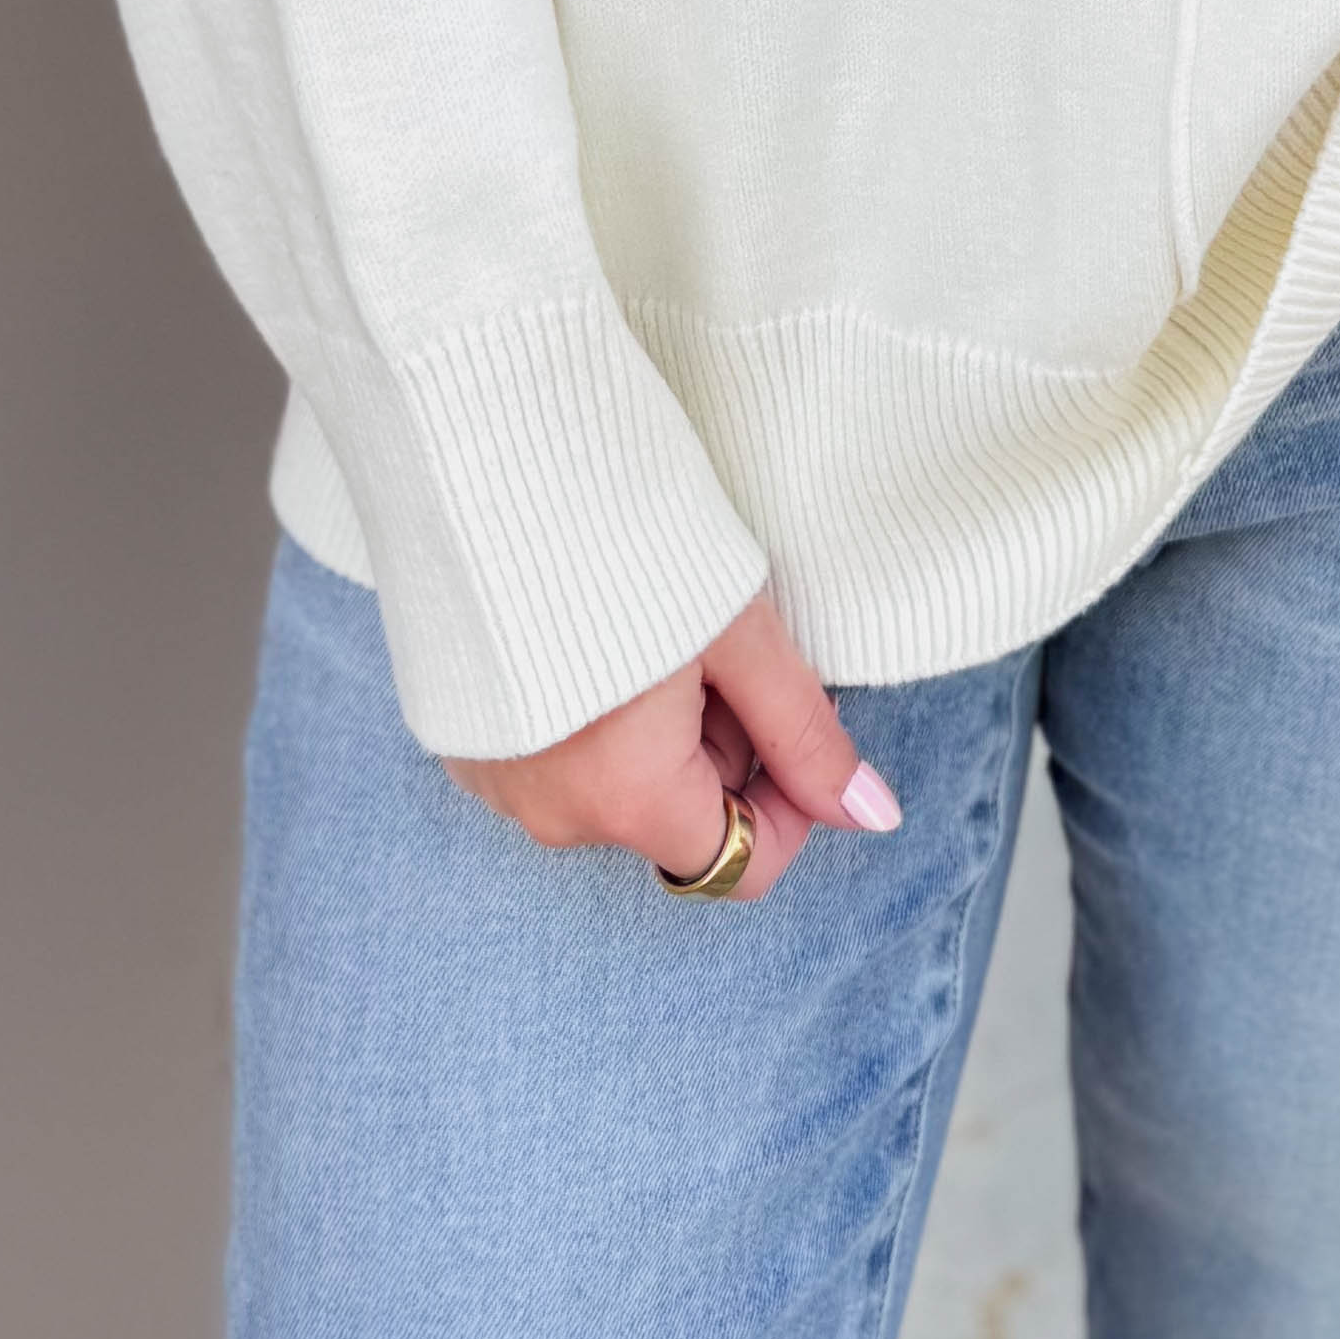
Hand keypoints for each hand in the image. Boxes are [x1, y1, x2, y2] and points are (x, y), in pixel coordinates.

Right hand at [440, 588, 898, 899]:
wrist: (484, 472)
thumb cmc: (626, 545)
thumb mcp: (742, 635)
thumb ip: (805, 734)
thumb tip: (872, 816)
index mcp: (630, 803)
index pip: (744, 866)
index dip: (789, 799)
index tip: (791, 712)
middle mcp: (557, 817)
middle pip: (680, 817)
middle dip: (718, 743)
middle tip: (717, 640)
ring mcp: (501, 785)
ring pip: (619, 785)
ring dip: (654, 728)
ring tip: (651, 624)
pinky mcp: (467, 742)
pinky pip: (556, 759)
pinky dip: (590, 714)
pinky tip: (594, 630)